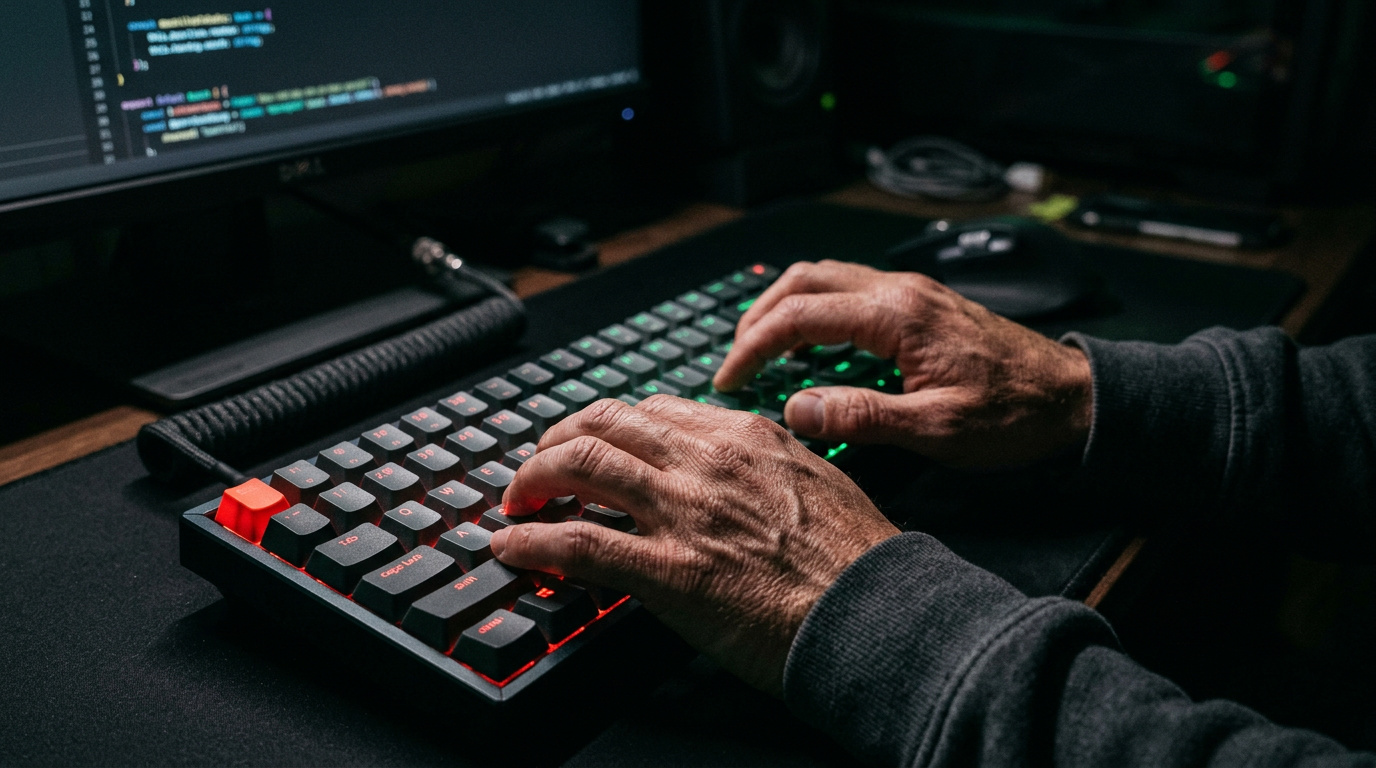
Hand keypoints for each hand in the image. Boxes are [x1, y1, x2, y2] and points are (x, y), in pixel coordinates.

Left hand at [489, 396, 900, 695]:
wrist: (874, 613)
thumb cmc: (856, 560)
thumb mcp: (815, 481)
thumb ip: (764, 465)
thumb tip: (734, 471)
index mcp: (743, 436)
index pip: (652, 410)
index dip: (608, 426)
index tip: (593, 445)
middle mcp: (706, 461)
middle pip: (603, 422)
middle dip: (556, 439)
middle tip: (538, 465)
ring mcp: (683, 512)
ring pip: (580, 464)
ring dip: (532, 478)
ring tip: (515, 498)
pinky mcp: (668, 570)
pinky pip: (577, 542)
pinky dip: (531, 542)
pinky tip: (510, 547)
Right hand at [715, 260, 1093, 467]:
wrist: (1072, 399)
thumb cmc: (1015, 415)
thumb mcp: (937, 430)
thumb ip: (862, 418)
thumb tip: (796, 410)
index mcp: (898, 316)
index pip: (800, 315)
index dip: (754, 347)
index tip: (730, 380)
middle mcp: (900, 291)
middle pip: (804, 279)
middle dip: (758, 318)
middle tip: (735, 363)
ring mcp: (911, 292)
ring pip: (826, 278)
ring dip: (784, 308)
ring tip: (761, 351)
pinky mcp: (920, 304)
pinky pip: (850, 291)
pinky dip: (815, 310)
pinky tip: (809, 347)